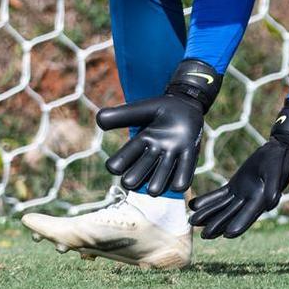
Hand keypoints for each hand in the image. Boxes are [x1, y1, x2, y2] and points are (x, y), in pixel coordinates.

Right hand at [95, 59, 221, 194]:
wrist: (187, 104)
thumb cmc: (162, 108)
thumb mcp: (141, 109)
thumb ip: (121, 115)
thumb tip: (99, 120)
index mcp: (139, 143)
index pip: (119, 163)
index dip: (116, 165)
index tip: (117, 163)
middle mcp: (152, 155)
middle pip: (135, 178)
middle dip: (133, 179)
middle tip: (137, 173)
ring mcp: (171, 158)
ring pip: (157, 184)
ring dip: (155, 184)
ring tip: (156, 182)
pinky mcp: (189, 157)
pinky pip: (182, 179)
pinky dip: (178, 183)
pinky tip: (177, 179)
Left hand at [188, 100, 288, 238]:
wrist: (278, 151)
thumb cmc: (280, 161)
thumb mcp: (277, 172)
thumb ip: (273, 187)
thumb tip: (270, 204)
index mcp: (261, 200)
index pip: (248, 215)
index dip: (238, 224)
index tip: (227, 235)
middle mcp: (250, 201)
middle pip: (231, 215)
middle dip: (217, 225)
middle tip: (204, 235)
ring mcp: (241, 194)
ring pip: (222, 207)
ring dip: (208, 214)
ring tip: (192, 221)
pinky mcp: (235, 186)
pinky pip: (219, 195)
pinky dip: (208, 200)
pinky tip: (194, 205)